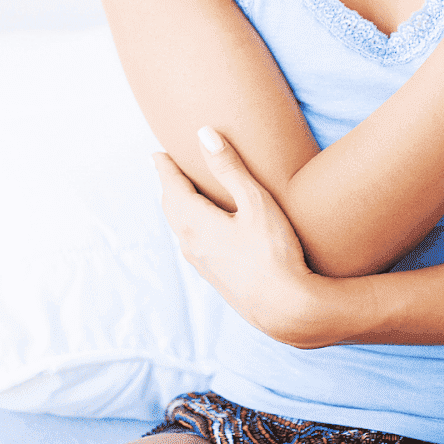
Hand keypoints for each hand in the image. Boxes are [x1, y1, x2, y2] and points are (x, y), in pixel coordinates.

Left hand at [153, 127, 325, 347]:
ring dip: (176, 208)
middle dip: (168, 186)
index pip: (171, 187)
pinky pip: (191, 244)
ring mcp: (201, 264)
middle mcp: (190, 244)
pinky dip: (188, 226)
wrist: (286, 310)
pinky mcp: (214, 278)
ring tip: (181, 195)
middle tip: (165, 169)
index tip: (157, 154)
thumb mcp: (255, 202)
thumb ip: (229, 167)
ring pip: (179, 229)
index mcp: (194, 223)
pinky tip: (202, 231)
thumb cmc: (274, 252)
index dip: (164, 168)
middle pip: (171, 208)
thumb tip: (204, 134)